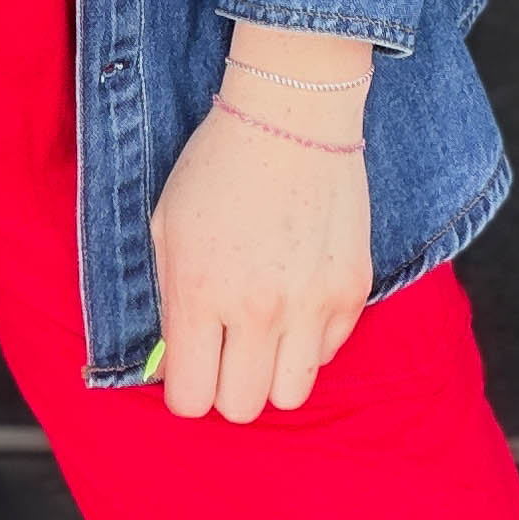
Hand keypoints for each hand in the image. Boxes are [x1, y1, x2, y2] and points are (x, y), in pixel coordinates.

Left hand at [149, 24, 373, 420]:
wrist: (292, 112)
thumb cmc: (218, 164)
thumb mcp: (167, 227)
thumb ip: (167, 302)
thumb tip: (172, 365)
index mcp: (199, 291)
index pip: (189, 399)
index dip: (183, 390)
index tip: (187, 368)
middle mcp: (256, 308)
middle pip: (240, 407)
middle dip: (225, 386)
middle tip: (223, 350)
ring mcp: (310, 303)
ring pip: (291, 396)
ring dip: (271, 374)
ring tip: (262, 334)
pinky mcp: (352, 291)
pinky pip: (327, 355)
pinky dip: (309, 342)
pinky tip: (295, 299)